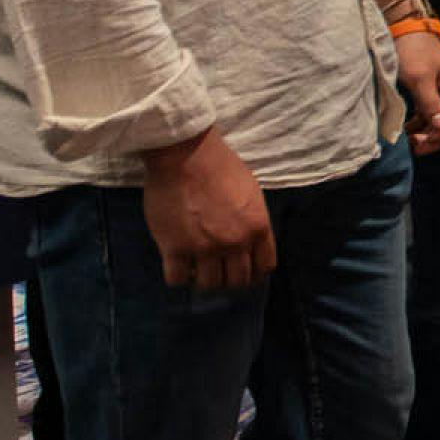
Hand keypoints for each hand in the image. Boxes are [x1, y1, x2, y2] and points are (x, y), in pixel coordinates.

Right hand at [141, 129, 275, 289]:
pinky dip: (178, 276)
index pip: (264, 266)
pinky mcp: (175, 248)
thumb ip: (252, 222)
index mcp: (257, 227)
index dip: (254, 272)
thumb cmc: (220, 166)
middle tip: (218, 269)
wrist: (186, 154)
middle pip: (237, 281)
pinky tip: (178, 264)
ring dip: (203, 278)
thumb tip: (249, 244)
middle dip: (229, 278)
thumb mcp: (251, 193)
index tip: (244, 269)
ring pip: (209, 284)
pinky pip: (177, 279)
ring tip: (197, 266)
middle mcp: (234, 242)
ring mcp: (204, 248)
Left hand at [394, 33, 439, 154]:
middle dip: (437, 136)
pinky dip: (420, 125)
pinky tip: (408, 134)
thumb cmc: (414, 50)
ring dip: (427, 134)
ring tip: (411, 144)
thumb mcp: (420, 78)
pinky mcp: (430, 93)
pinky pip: (429, 115)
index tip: (432, 138)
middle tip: (418, 147)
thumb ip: (431, 104)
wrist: (401, 31)